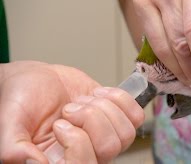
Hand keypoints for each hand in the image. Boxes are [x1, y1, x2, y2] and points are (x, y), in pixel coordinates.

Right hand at [0, 61, 143, 162]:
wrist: (36, 79)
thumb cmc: (20, 99)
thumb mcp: (9, 122)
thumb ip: (14, 147)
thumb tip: (36, 163)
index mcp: (60, 162)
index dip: (78, 143)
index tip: (59, 123)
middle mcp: (85, 154)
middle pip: (110, 148)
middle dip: (90, 118)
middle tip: (69, 108)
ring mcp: (103, 137)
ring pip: (125, 133)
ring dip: (103, 107)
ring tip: (81, 100)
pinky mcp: (115, 118)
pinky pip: (136, 117)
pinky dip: (119, 99)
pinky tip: (98, 94)